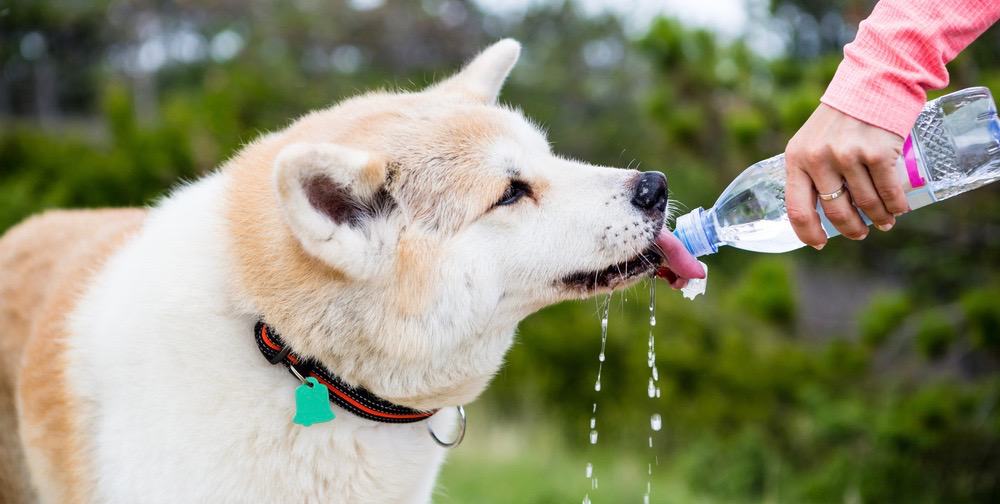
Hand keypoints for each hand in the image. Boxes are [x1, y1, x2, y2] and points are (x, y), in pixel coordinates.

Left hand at [784, 104, 907, 248]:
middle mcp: (819, 159)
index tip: (820, 243)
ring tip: (885, 221)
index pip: (797, 209)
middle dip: (851, 229)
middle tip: (860, 233)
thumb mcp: (811, 140)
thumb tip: (819, 211)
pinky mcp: (876, 152)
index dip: (808, 232)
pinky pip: (888, 191)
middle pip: (836, 212)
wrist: (872, 81)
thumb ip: (810, 170)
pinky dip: (896, 205)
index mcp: (797, 159)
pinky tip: (898, 209)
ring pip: (866, 204)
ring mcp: (847, 156)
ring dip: (879, 218)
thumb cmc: (841, 116)